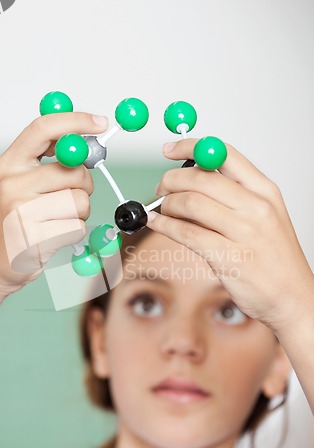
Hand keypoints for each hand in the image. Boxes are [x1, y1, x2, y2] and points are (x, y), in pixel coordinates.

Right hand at [0, 112, 107, 297]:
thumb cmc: (9, 221)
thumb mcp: (15, 183)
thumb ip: (45, 163)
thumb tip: (85, 145)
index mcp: (8, 164)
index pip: (44, 129)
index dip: (76, 122)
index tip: (100, 123)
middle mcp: (12, 184)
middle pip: (75, 171)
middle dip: (84, 185)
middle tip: (72, 195)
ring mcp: (22, 212)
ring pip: (81, 201)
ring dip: (80, 213)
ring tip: (58, 220)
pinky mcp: (35, 238)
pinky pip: (77, 227)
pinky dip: (74, 233)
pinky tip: (54, 236)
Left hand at [147, 139, 312, 331]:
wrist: (292, 297)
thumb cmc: (274, 258)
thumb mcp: (264, 217)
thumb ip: (232, 196)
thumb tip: (191, 181)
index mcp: (265, 191)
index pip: (224, 154)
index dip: (191, 147)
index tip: (169, 150)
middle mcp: (256, 207)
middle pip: (201, 178)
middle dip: (171, 180)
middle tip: (161, 188)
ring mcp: (244, 232)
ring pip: (190, 203)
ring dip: (167, 204)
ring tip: (161, 210)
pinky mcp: (228, 257)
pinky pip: (186, 233)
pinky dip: (164, 225)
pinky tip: (156, 224)